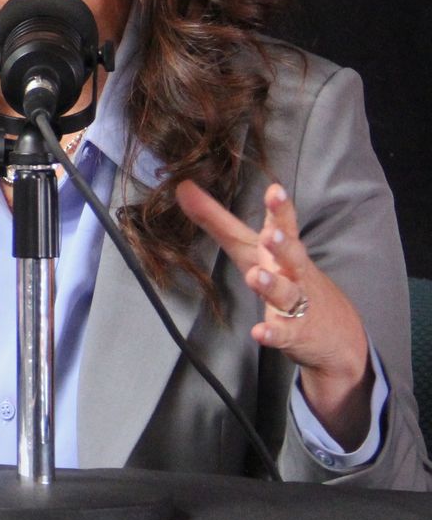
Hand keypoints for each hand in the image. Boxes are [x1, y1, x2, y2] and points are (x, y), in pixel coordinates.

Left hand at [176, 180, 373, 443]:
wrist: (336, 332)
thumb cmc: (285, 277)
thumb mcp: (251, 248)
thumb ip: (217, 220)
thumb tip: (183, 187)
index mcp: (282, 251)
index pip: (284, 226)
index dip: (279, 209)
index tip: (275, 190)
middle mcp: (292, 273)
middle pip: (291, 255)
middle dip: (282, 244)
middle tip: (271, 234)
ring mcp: (297, 303)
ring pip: (286, 292)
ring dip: (271, 284)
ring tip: (256, 276)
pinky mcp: (295, 332)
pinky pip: (283, 332)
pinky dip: (273, 332)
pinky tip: (260, 332)